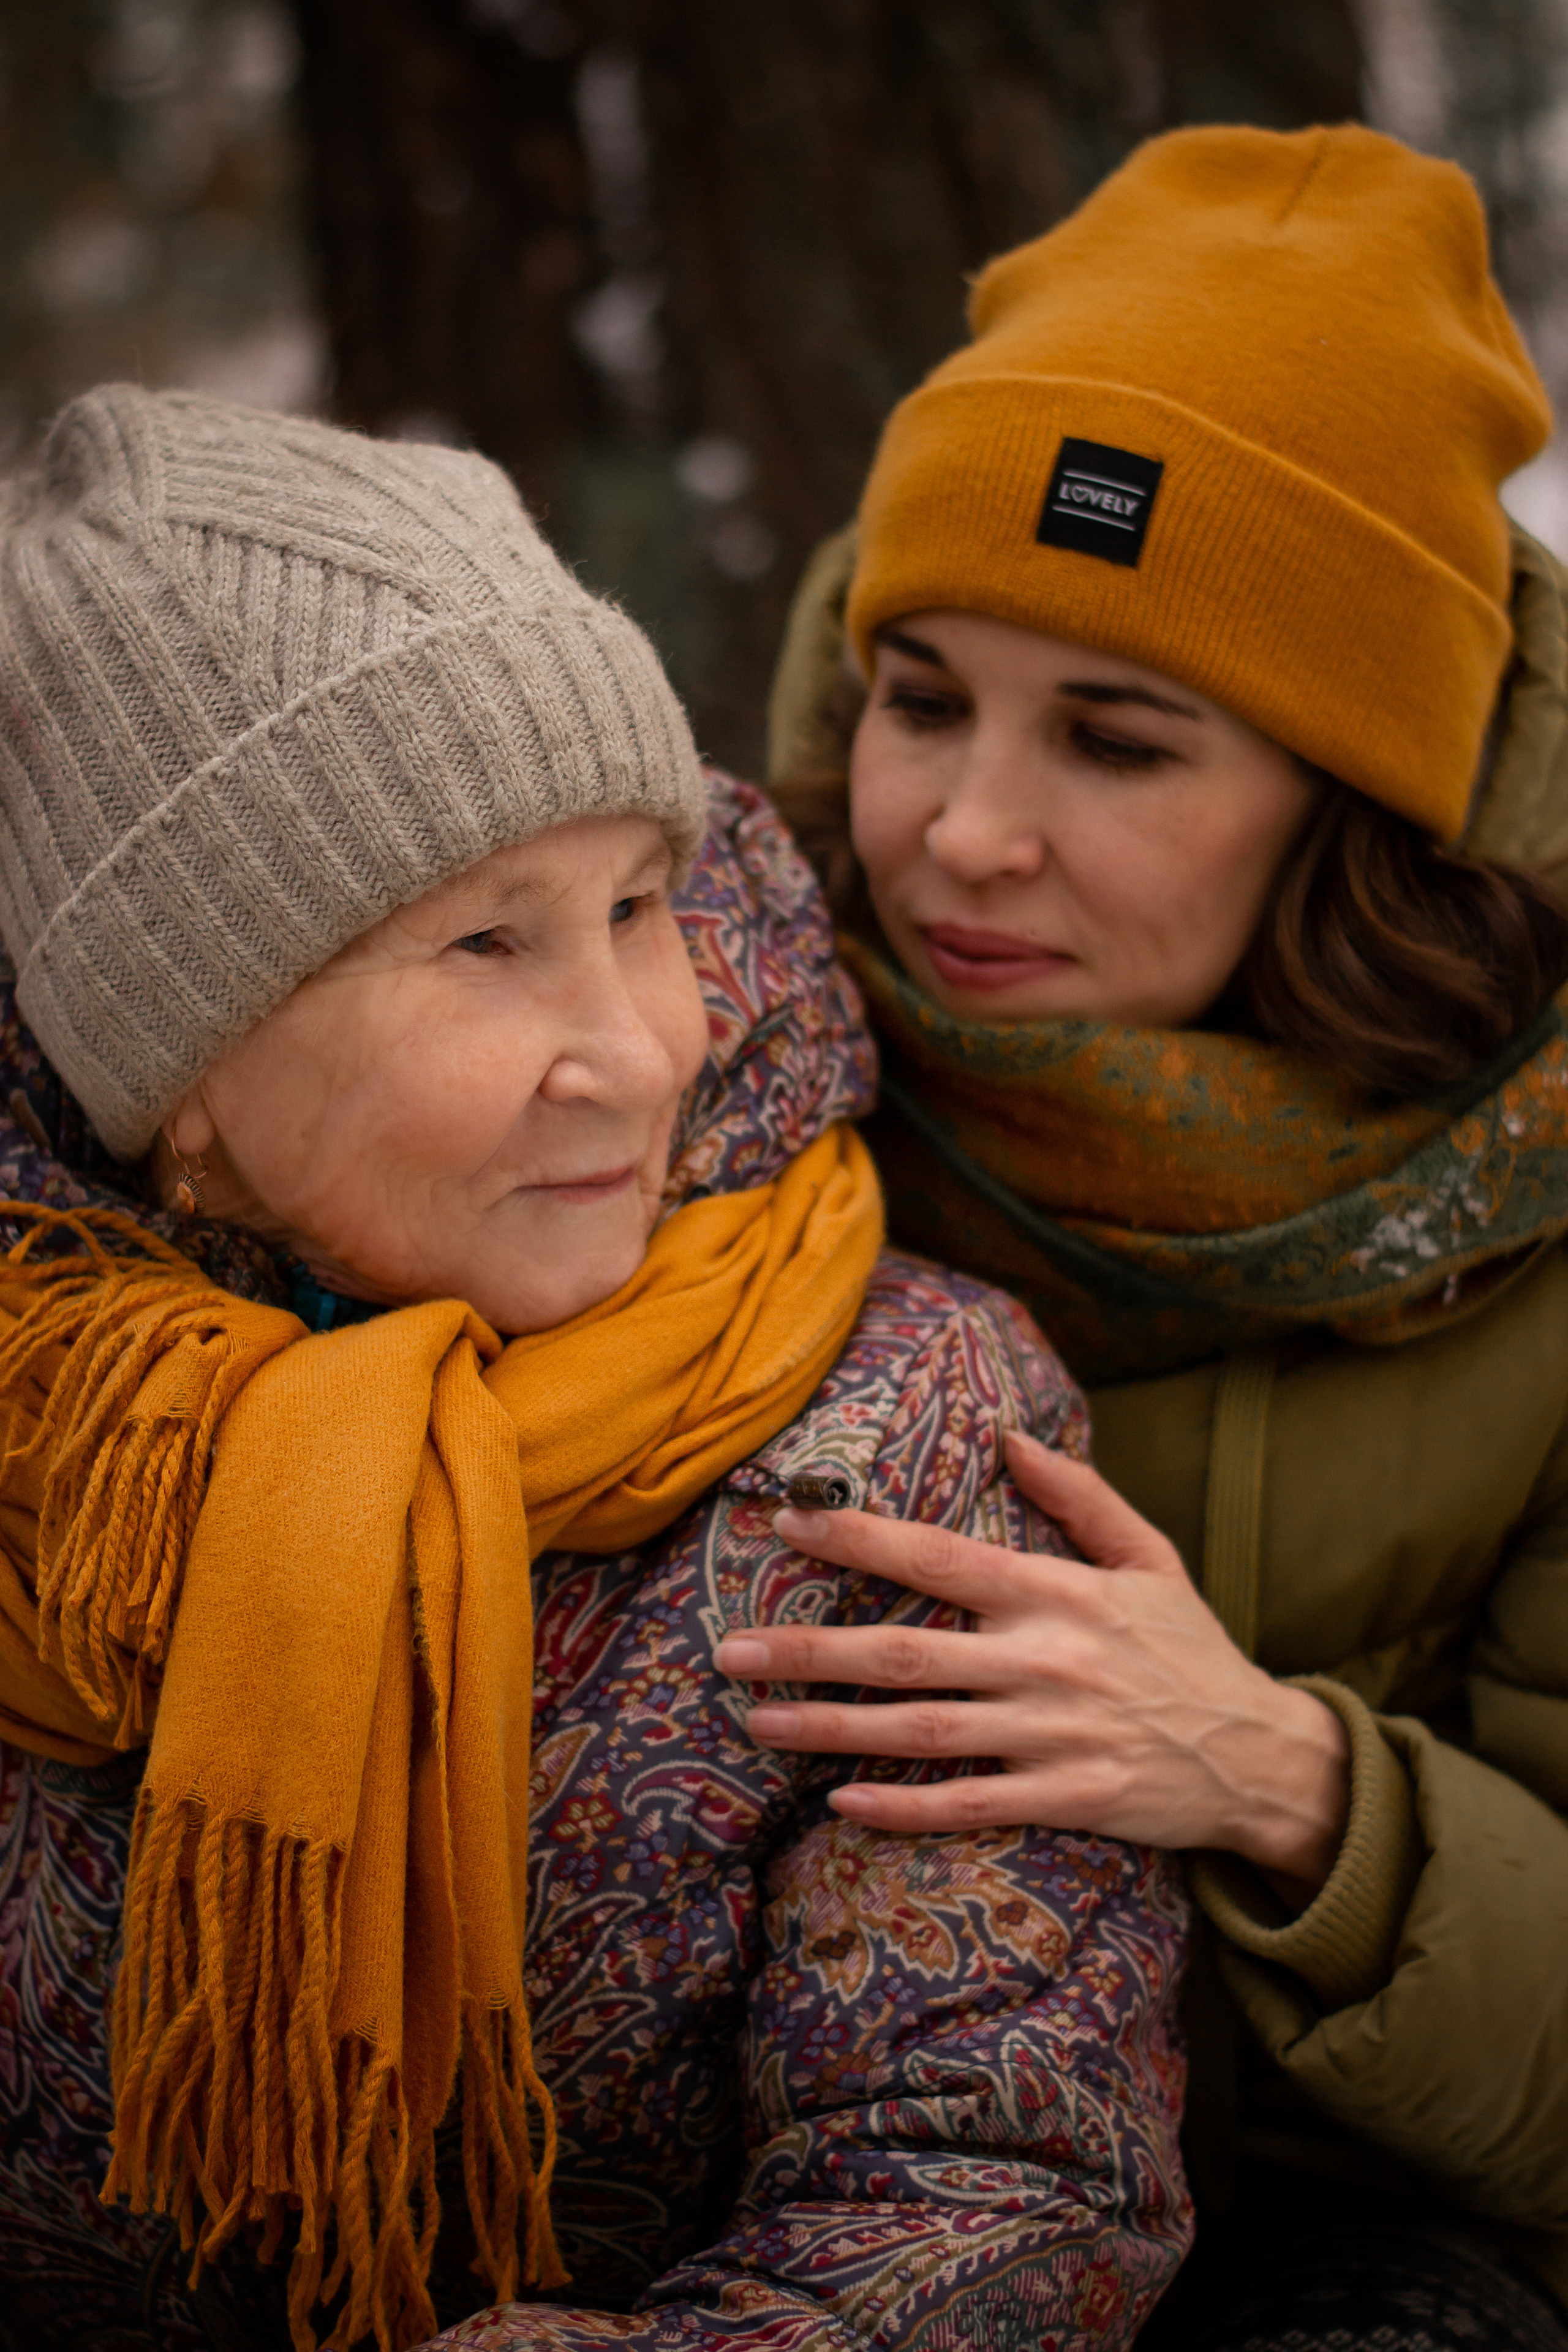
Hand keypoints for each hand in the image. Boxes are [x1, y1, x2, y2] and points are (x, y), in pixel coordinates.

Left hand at [715, 1431, 1349, 1896]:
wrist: (1262, 1756)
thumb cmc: (1191, 1649)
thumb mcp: (1150, 1558)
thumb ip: (1080, 1496)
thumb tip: (1010, 1437)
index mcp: (1057, 1594)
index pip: (940, 1557)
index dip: (860, 1539)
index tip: (787, 1523)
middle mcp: (1046, 1662)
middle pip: (905, 1653)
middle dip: (810, 1650)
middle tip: (730, 1650)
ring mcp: (1053, 1736)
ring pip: (919, 1732)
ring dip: (830, 1730)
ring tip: (756, 1722)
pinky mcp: (1065, 1800)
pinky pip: (968, 1806)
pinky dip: (902, 1808)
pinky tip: (838, 1803)